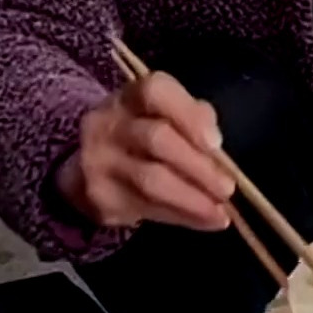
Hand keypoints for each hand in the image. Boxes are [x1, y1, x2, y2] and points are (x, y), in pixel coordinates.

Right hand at [55, 72, 235, 230]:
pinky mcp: (100, 197)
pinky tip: (205, 221)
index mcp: (130, 97)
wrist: (85, 166)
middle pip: (156, 139)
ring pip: (150, 180)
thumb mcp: (162, 115)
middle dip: (198, 166)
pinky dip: (182, 216)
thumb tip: (217, 151)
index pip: (155, 91)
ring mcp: (98, 161)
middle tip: (227, 188)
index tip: (216, 143)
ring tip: (219, 210)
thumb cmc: (140, 134)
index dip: (189, 116)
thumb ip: (192, 120)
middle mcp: (108, 124)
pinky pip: (147, 208)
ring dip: (192, 198)